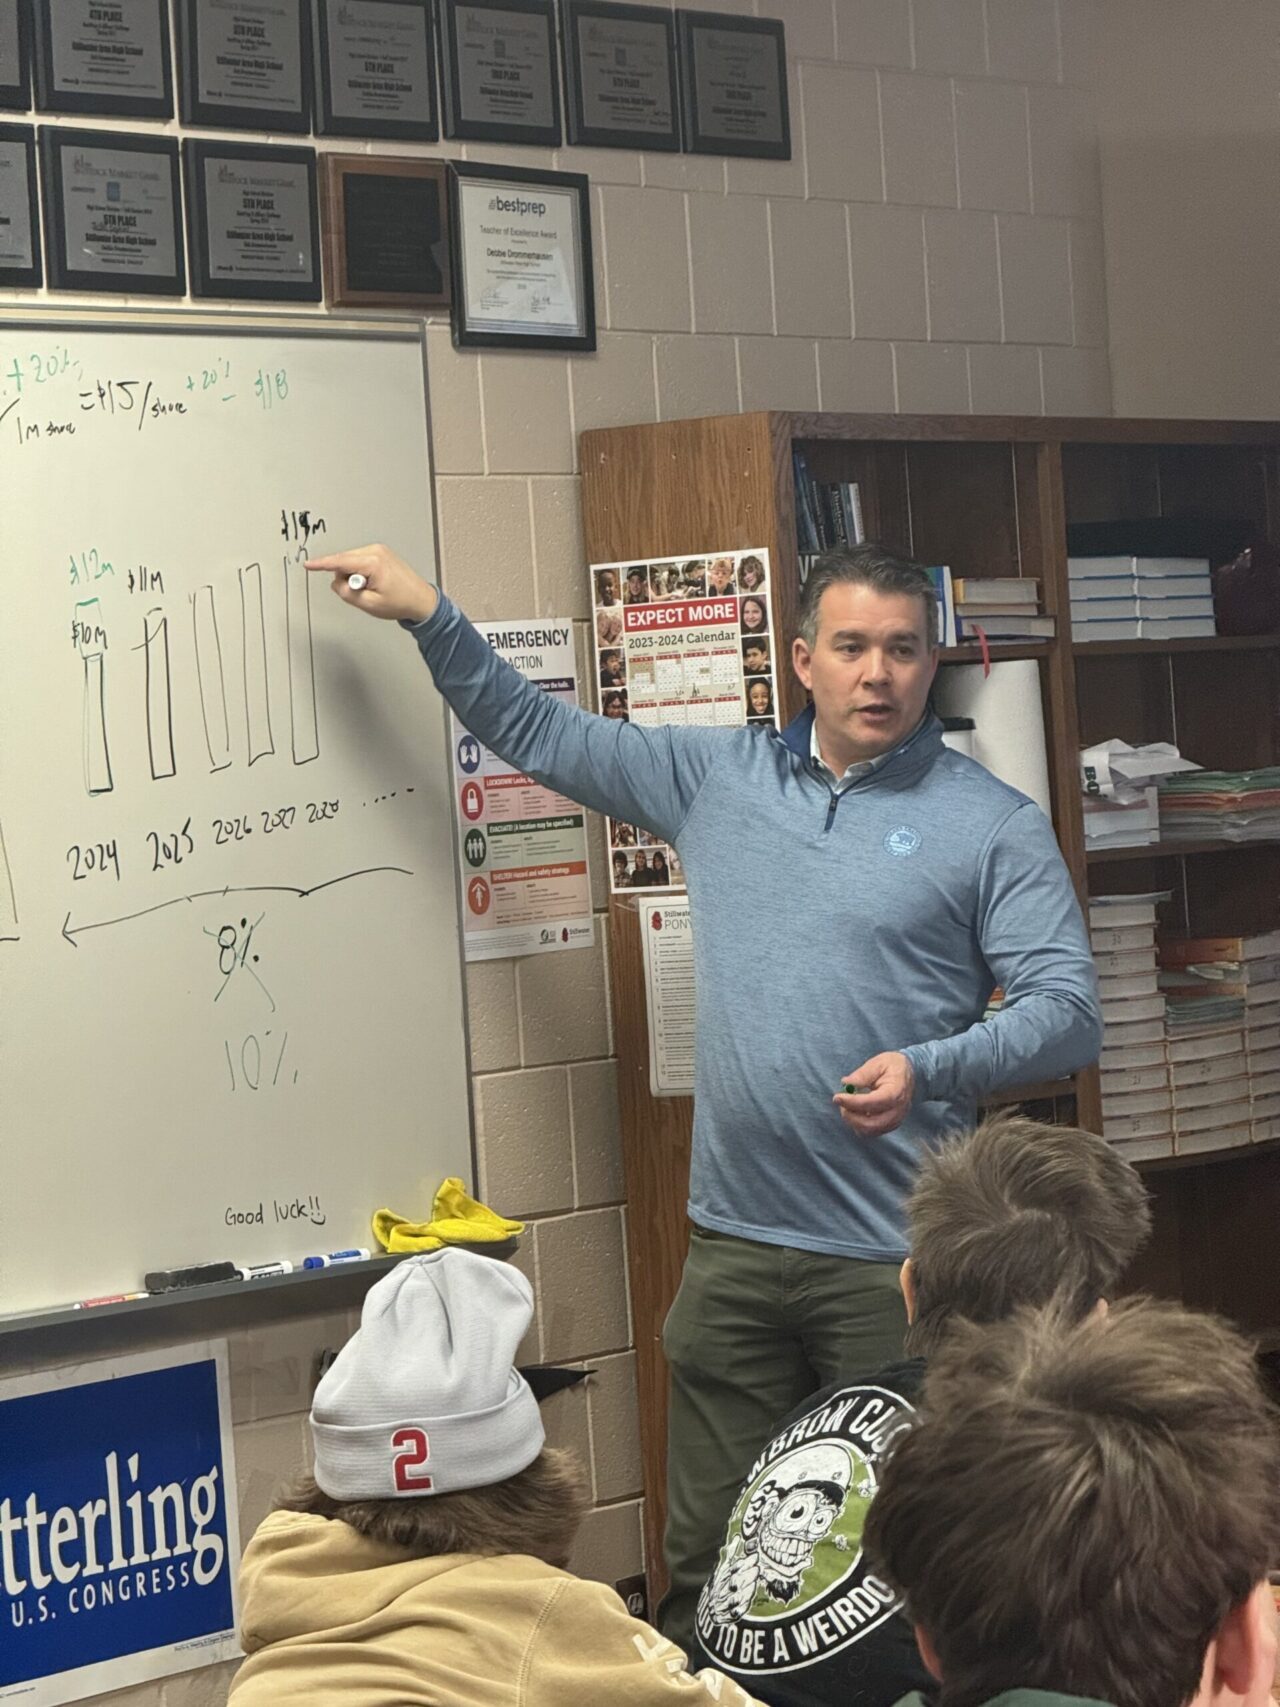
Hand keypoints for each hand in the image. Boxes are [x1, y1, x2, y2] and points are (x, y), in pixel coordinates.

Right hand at [306, 543, 437, 624]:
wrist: (420, 600)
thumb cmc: (401, 602)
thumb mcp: (369, 604)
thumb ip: (346, 593)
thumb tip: (336, 582)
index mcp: (373, 562)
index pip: (340, 562)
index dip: (322, 564)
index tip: (308, 564)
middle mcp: (376, 551)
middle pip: (344, 561)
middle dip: (347, 579)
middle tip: (363, 592)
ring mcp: (379, 550)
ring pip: (350, 562)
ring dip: (354, 576)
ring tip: (372, 588)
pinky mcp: (380, 552)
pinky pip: (359, 561)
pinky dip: (360, 573)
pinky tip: (373, 582)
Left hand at [833, 1052, 914, 1136]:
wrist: (911, 1074)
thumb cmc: (893, 1066)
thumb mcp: (878, 1063)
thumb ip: (863, 1074)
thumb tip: (846, 1083)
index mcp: (896, 1092)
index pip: (873, 1103)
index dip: (853, 1102)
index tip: (837, 1097)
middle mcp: (898, 1110)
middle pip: (871, 1123)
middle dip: (851, 1116)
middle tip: (841, 1102)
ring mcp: (896, 1120)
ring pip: (870, 1130)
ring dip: (854, 1121)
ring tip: (848, 1105)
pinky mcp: (891, 1125)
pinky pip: (872, 1132)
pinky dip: (860, 1125)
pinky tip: (856, 1111)